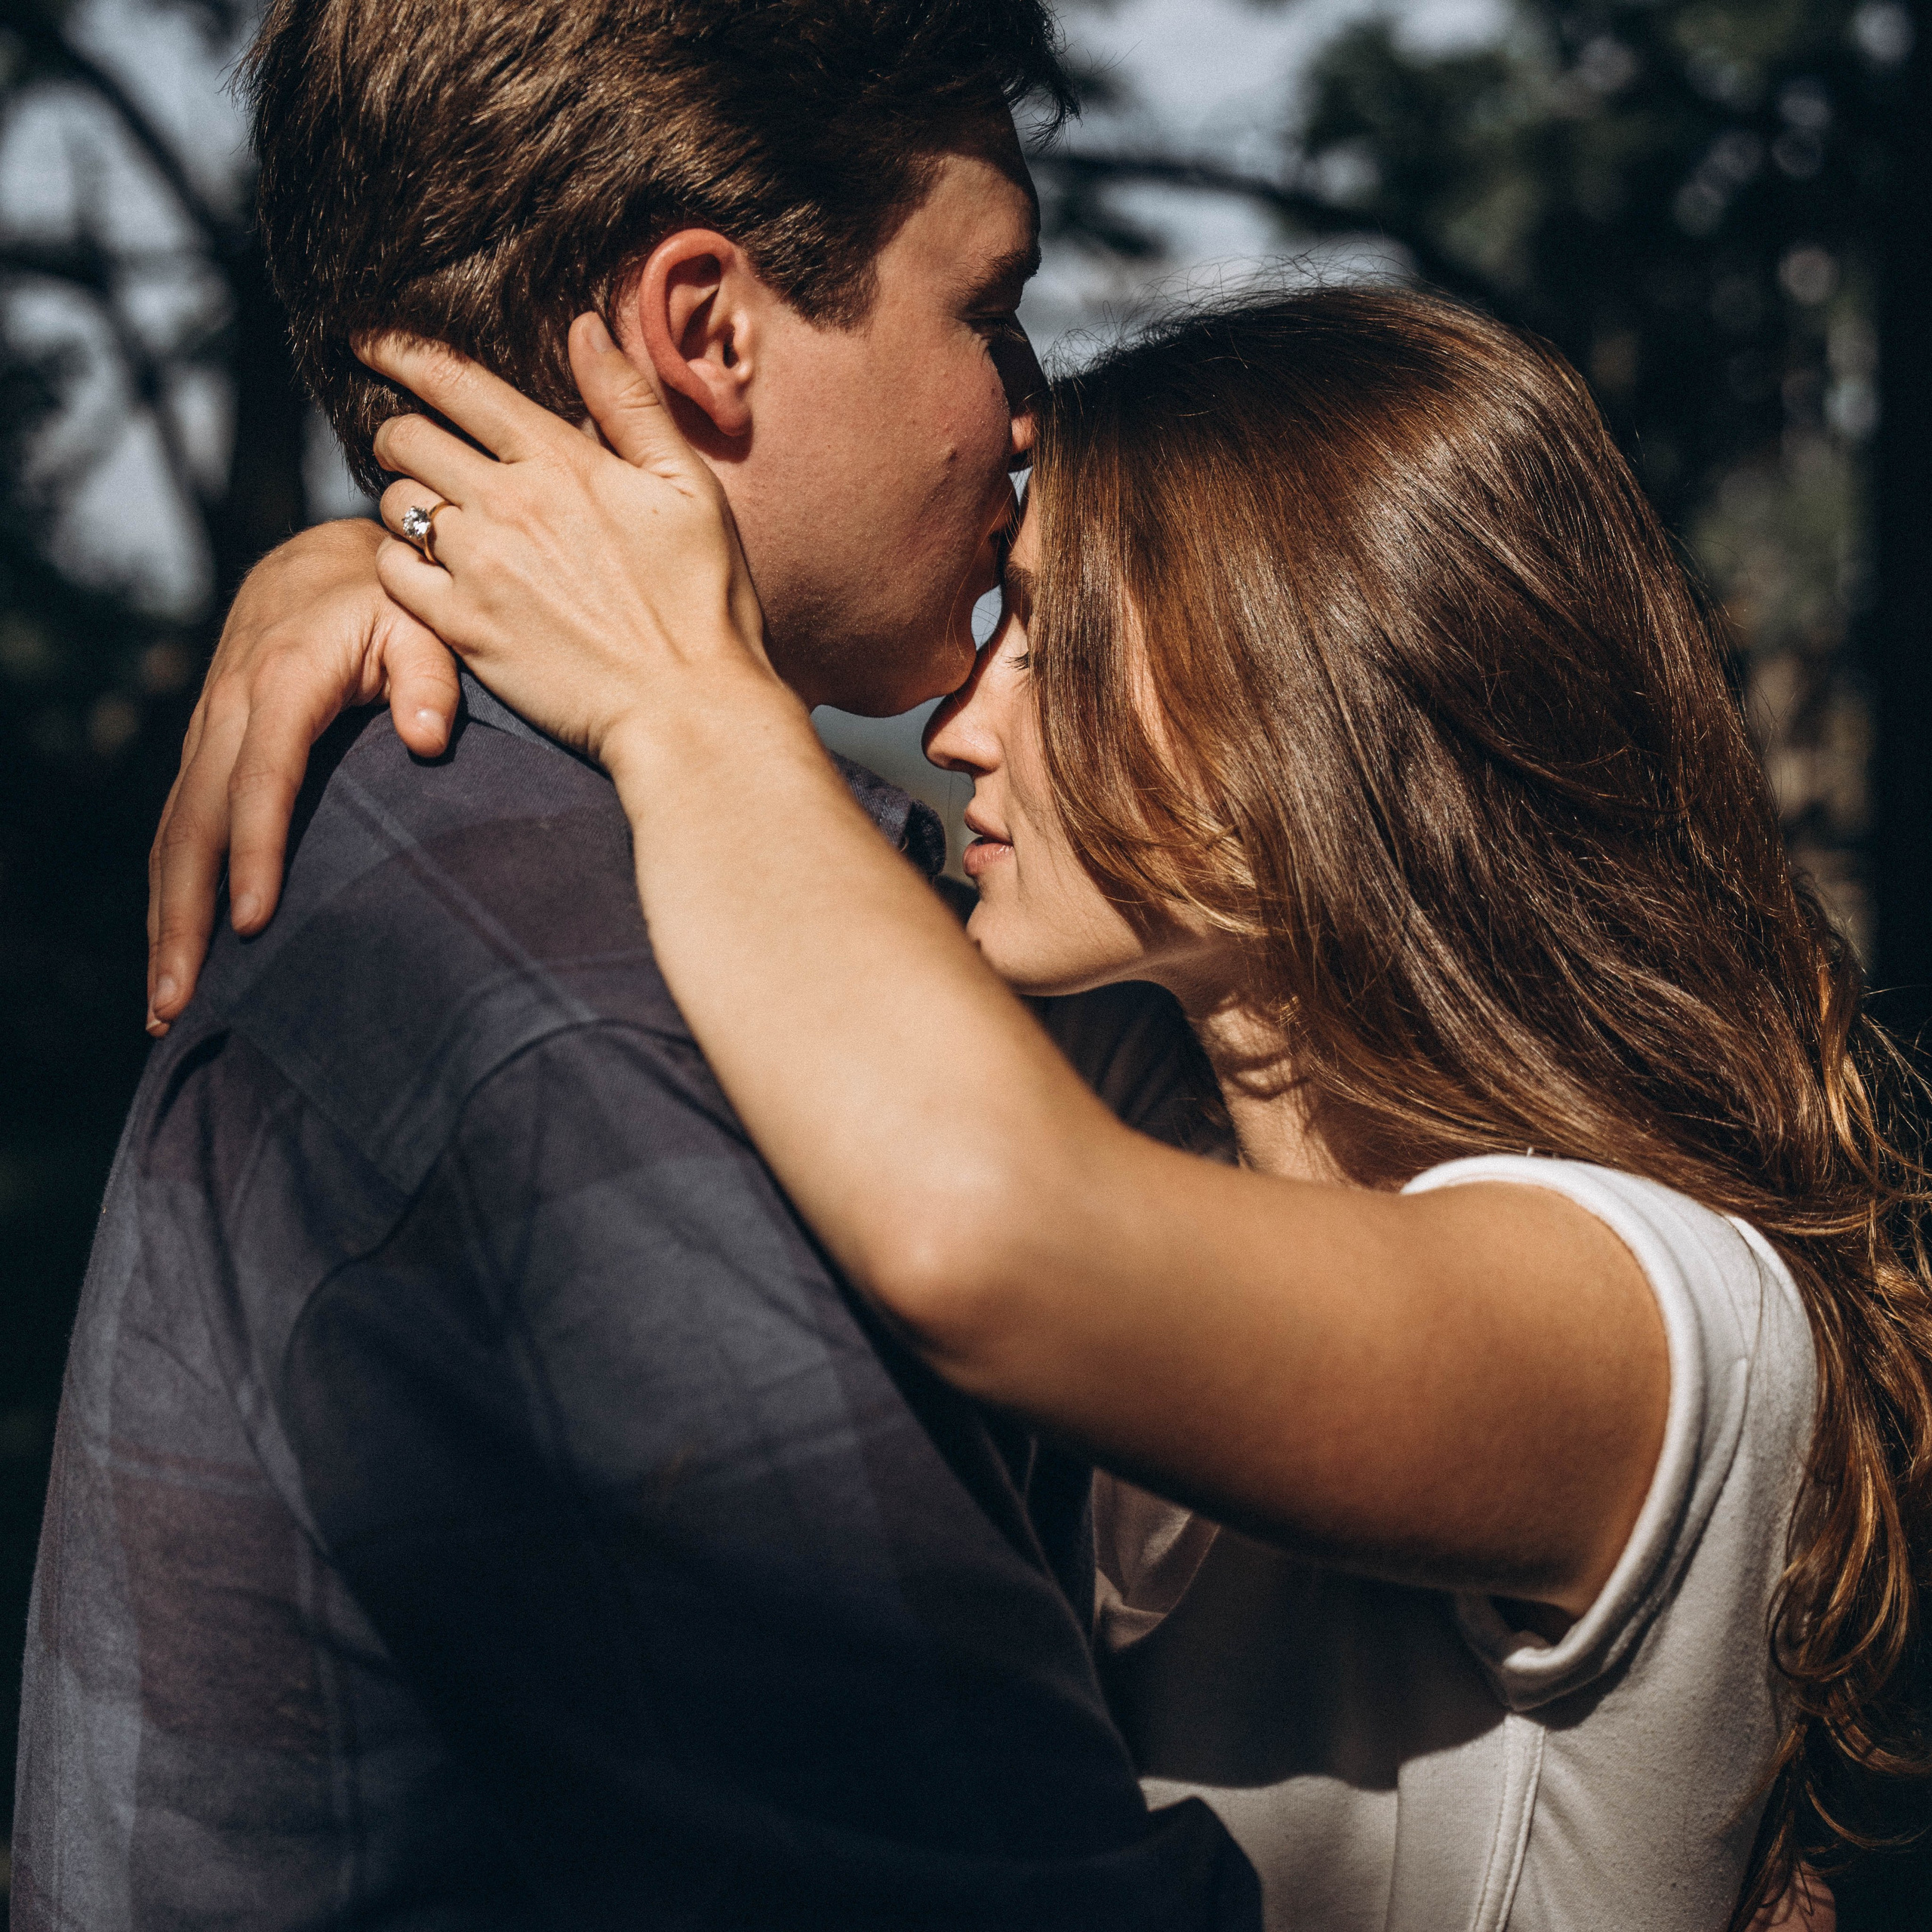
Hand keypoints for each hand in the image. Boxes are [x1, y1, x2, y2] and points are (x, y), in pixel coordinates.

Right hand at [146, 522, 456, 1033]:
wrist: (325, 566)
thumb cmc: (391, 602)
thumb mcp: (425, 622)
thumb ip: (432, 678)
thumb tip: (428, 740)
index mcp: (283, 680)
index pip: (263, 774)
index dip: (255, 848)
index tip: (252, 921)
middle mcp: (229, 708)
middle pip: (195, 821)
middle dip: (183, 914)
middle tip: (182, 998)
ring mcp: (208, 733)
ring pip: (174, 834)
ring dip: (164, 920)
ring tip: (168, 1004)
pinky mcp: (206, 753)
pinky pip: (178, 828)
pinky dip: (169, 892)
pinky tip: (174, 954)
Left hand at [364, 313, 777, 776]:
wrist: (690, 709)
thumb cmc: (705, 600)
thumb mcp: (690, 487)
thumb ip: (632, 404)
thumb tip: (585, 327)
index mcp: (562, 460)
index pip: (456, 381)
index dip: (400, 350)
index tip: (368, 338)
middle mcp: (508, 503)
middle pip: (406, 437)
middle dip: (400, 433)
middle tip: (413, 448)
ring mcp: (479, 567)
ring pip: (393, 504)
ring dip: (404, 502)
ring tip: (431, 519)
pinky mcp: (464, 628)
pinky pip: (392, 572)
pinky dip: (398, 563)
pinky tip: (428, 572)